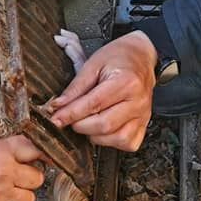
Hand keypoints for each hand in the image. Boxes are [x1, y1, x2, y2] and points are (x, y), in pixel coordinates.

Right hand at [0, 136, 43, 200]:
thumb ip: (2, 150)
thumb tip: (24, 151)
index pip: (34, 149)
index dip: (40, 156)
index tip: (40, 161)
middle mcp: (2, 171)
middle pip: (37, 179)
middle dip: (27, 182)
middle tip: (12, 183)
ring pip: (30, 200)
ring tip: (1, 197)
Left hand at [48, 30, 156, 150]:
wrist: (141, 57)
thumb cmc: (118, 58)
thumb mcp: (93, 65)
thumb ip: (76, 87)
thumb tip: (58, 106)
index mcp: (126, 82)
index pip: (94, 104)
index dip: (71, 114)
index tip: (56, 118)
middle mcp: (138, 101)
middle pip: (105, 125)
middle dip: (81, 125)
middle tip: (71, 118)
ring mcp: (143, 115)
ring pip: (117, 138)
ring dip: (95, 135)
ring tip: (88, 122)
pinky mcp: (144, 125)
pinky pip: (128, 143)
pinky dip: (112, 141)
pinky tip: (104, 130)